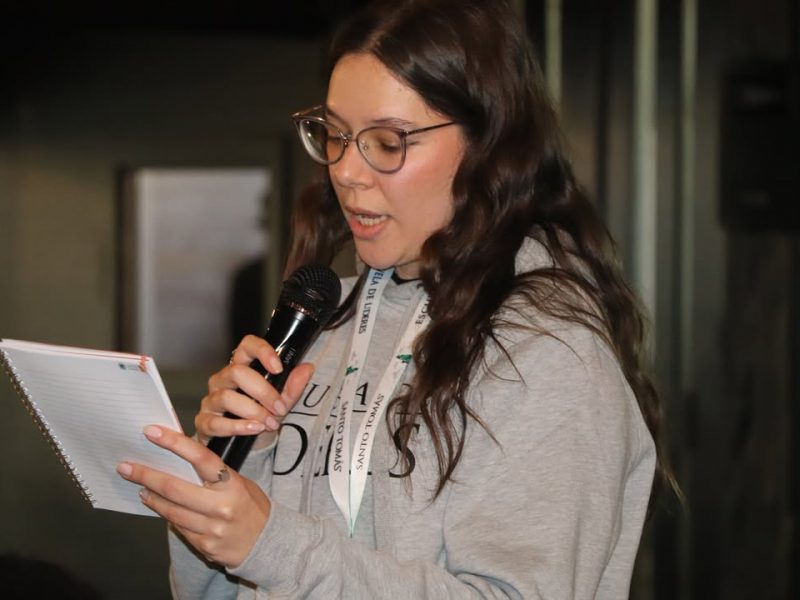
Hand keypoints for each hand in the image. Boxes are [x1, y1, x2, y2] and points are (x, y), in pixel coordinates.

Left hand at [117, 425, 267, 567]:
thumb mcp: (240, 484)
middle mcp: (221, 506)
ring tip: (139, 486)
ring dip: (152, 496)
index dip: (174, 443)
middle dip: (146, 475)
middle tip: (126, 466)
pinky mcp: (204, 546)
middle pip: (175, 488)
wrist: (268, 544)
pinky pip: (178, 528)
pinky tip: (158, 504)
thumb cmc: (251, 507)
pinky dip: (165, 514)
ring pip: (171, 510)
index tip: (152, 432)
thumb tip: (179, 460)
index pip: (201, 458)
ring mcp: (211, 528)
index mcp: (232, 485)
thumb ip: (213, 475)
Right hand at [196, 335, 314, 446]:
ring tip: (270, 423)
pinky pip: (216, 423)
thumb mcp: (282, 402)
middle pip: (237, 372)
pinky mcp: (204, 422)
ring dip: (253, 411)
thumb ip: (293, 387)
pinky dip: (238, 426)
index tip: (278, 368)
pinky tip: (254, 429)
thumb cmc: (264, 416)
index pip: (247, 346)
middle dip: (263, 392)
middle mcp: (222, 380)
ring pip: (226, 397)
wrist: (251, 445)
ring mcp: (211, 400)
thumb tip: (307, 368)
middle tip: (279, 408)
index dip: (262, 352)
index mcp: (241, 368)